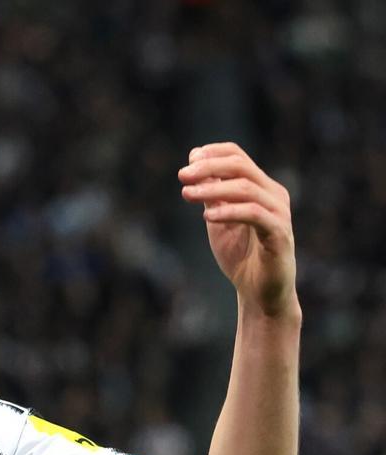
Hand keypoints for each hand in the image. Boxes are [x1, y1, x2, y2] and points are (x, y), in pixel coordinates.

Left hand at [178, 143, 298, 317]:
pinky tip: (207, 217)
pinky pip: (254, 215)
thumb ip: (211, 195)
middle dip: (209, 167)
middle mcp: (274, 195)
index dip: (213, 153)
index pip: (239, 156)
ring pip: (246, 188)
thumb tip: (194, 166)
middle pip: (241, 166)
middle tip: (182, 176)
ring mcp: (279, 214)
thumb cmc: (240, 255)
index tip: (189, 160)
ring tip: (186, 195)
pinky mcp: (280, 234)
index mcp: (261, 188)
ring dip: (213, 189)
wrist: (259, 292)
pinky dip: (229, 212)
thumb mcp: (219, 220)